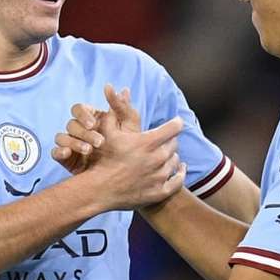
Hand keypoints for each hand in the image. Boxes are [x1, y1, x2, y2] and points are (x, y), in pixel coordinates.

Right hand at [52, 85, 139, 173]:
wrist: (128, 172)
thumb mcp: (129, 124)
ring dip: (73, 142)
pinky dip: (59, 151)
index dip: (83, 114)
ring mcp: (72, 144)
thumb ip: (122, 106)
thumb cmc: (130, 144)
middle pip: (71, 124)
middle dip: (83, 132)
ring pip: (62, 137)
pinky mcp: (67, 159)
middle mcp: (80, 130)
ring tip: (88, 150)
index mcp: (92, 118)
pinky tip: (68, 154)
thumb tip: (119, 88)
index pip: (79, 109)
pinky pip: (56, 152)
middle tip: (99, 142)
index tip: (93, 123)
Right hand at [54, 85, 185, 208]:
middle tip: (163, 140)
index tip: (175, 122)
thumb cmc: (103, 158)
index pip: (174, 127)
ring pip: (175, 162)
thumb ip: (114, 109)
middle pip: (174, 144)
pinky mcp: (159, 192)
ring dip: (171, 157)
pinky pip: (177, 181)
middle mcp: (157, 158)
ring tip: (165, 155)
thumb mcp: (107, 131)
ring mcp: (159, 176)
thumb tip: (112, 87)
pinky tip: (180, 169)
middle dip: (169, 141)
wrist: (98, 190)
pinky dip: (180, 174)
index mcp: (148, 142)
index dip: (175, 122)